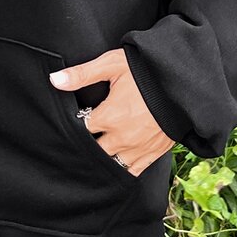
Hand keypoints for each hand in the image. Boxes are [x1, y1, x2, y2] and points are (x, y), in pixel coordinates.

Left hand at [49, 48, 175, 175]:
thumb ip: (82, 74)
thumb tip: (54, 80)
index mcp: (109, 116)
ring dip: (102, 159)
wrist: (182, 83)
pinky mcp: (152, 154)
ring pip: (110, 164)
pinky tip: (113, 167)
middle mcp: (121, 137)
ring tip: (95, 153)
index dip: (74, 125)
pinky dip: (121, 171)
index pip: (81, 129)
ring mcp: (137, 148)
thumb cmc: (146, 71)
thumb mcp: (112, 65)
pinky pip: (132, 172)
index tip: (72, 121)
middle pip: (93, 151)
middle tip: (82, 139)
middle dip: (86, 145)